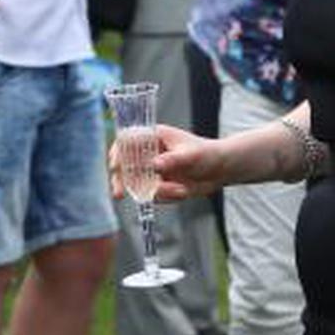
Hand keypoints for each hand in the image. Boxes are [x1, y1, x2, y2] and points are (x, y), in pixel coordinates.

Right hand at [108, 123, 224, 202]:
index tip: (116, 166)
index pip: (126, 140)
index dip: (117, 152)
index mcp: (154, 137)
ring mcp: (151, 170)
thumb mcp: (191, 155)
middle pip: (123, 165)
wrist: (219, 171)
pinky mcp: (157, 185)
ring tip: (182, 190)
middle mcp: (149, 153)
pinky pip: (151, 196)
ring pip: (138, 185)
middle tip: (119, 194)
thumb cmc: (206, 154)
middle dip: (121, 180)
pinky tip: (183, 192)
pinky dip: (166, 197)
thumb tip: (154, 164)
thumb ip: (173, 160)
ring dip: (159, 192)